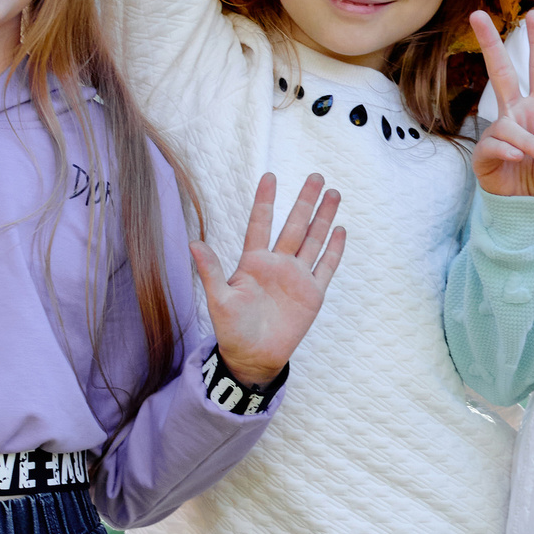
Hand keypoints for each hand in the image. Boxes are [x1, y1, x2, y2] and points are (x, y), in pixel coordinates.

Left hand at [193, 172, 343, 388]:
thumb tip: (193, 243)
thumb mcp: (219, 299)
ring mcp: (296, 277)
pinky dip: (334, 249)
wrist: (253, 357)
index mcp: (253, 262)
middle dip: (305, 201)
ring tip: (333, 194)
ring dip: (323, 218)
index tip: (270, 176)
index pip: (261, 223)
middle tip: (316, 176)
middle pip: (294, 226)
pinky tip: (340, 230)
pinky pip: (325, 267)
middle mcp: (277, 264)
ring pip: (313, 241)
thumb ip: (211, 270)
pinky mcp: (312, 294)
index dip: (266, 200)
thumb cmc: (232, 329)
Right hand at [470, 11, 533, 198]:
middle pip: (501, 73)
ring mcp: (499, 132)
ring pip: (509, 125)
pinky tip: (519, 160)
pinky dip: (511, 151)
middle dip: (490, 44)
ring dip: (530, 142)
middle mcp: (517, 114)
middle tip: (476, 14)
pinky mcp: (485, 154)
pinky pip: (496, 145)